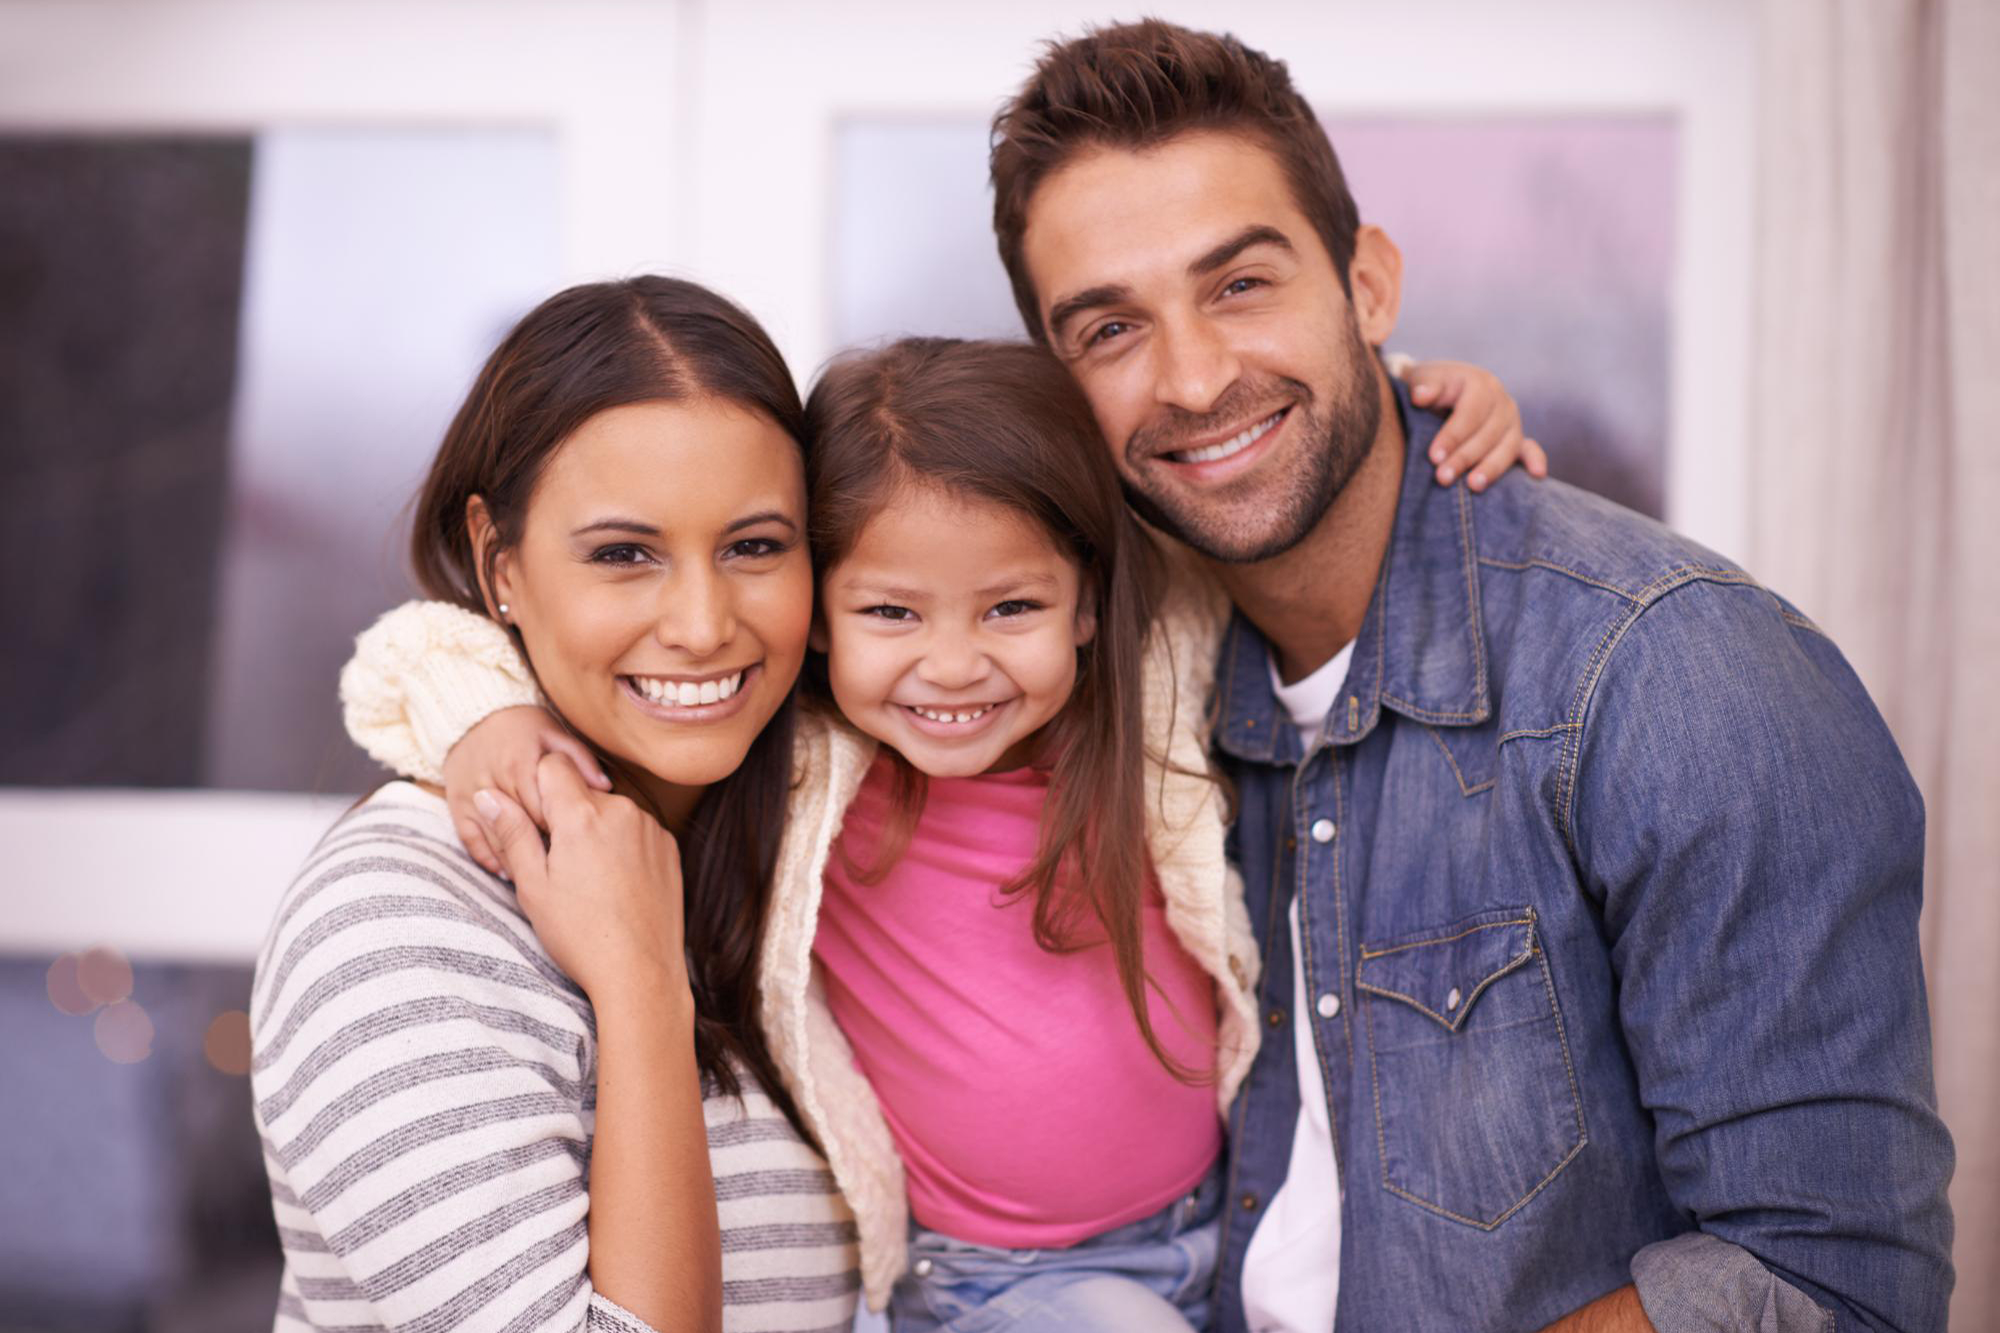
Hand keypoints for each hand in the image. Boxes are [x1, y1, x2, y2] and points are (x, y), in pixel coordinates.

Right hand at [441, 705, 610, 875]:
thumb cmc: (522, 723)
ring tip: (541, 875)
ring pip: (499, 839)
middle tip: (564, 865)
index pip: (550, 809)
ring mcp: (471, 795)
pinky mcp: (455, 805)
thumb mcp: (555, 732)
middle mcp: (498, 781)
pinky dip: (490, 859)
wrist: (469, 709)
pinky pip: (472, 841)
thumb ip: (578, 760)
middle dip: (545, 844)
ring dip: (518, 858)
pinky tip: (508, 873)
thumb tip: (604, 784)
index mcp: (523, 765)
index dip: (564, 827)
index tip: (578, 841)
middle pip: (528, 825)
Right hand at [470, 754, 686, 1001]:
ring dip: (597, 830)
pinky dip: (624, 845)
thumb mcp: (533, 886)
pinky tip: (617, 883)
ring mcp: (651, 827)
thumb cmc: (580, 934)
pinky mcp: (669, 846)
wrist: (640, 971)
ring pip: (611, 810)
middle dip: (567, 815)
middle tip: (561, 864)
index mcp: (582, 816)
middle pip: (583, 791)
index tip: (538, 824)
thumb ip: (512, 833)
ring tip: (591, 880)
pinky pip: (637, 830)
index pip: (553, 765)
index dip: (539, 789)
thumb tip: (489, 795)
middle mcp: (622, 810)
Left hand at [1406, 359, 1548, 491]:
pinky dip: (1535, 460)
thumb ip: (1423, 386)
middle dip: (1464, 458)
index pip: (1469, 413)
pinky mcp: (1516, 438)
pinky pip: (1528, 449)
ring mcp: (1512, 421)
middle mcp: (1502, 402)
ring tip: (1473, 486)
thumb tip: (1421, 396)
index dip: (1452, 436)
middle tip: (1442, 478)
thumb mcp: (1422, 380)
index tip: (1433, 457)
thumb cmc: (1428, 389)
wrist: (1440, 392)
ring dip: (1491, 468)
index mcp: (1481, 384)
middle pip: (1488, 433)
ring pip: (1507, 446)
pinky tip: (1537, 474)